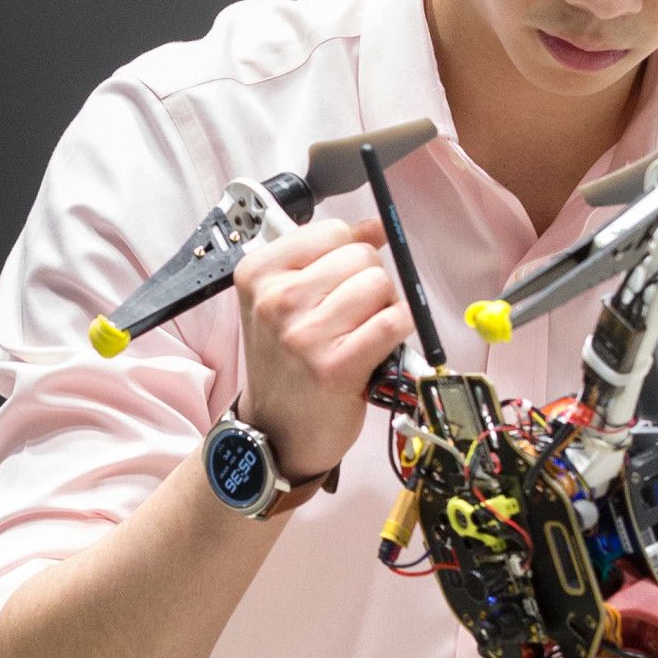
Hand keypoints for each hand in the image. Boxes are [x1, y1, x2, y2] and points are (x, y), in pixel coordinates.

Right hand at [230, 216, 410, 479]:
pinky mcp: (337, 366)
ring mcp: (305, 334)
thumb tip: (374, 226)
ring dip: (384, 306)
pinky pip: (394, 321)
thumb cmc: (285, 364)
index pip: (332, 232)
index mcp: (258, 274)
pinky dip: (400, 329)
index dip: (350, 253)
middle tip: (352, 315)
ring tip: (362, 332)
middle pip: (360, 256)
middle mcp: (276, 301)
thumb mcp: (284, 301)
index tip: (341, 280)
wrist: (276, 431)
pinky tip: (381, 345)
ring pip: (380, 284)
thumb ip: (325, 258)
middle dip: (369, 281)